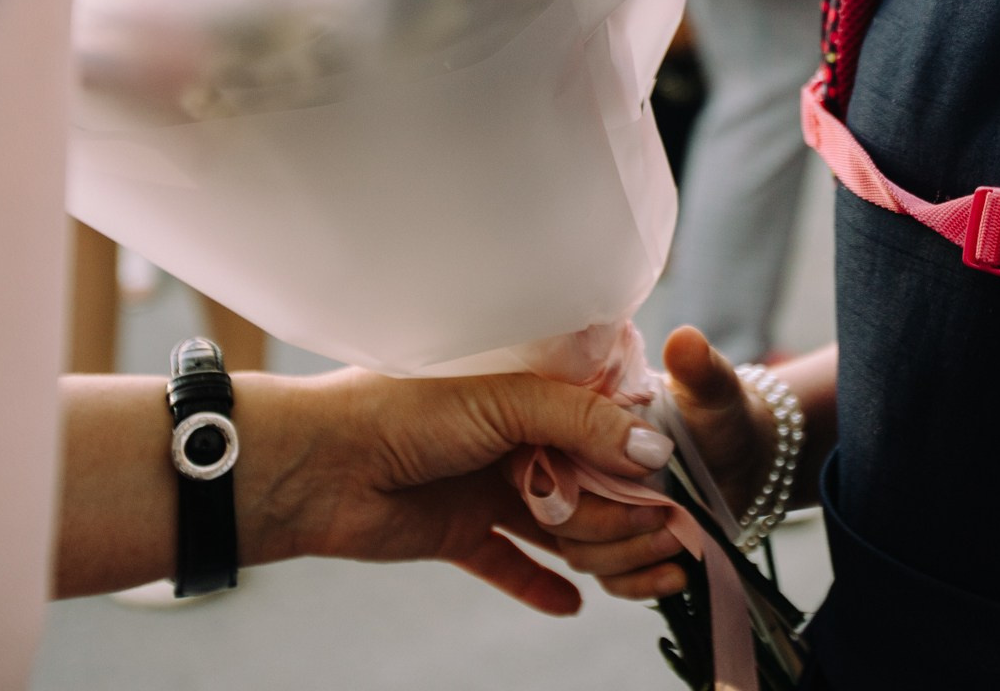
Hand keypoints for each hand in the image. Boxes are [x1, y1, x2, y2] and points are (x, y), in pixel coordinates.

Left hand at [236, 367, 675, 614]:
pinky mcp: (460, 535)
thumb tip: (655, 452)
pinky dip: (538, 586)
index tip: (682, 497)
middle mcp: (517, 441)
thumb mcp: (504, 400)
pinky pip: (509, 565)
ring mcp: (490, 489)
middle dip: (629, 520)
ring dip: (601, 555)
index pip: (609, 432)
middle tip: (664, 546)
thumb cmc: (404, 409)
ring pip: (562, 530)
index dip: (645, 465)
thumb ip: (582, 424)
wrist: (316, 464)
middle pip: (595, 489)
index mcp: (531, 395)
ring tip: (637, 579)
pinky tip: (570, 605)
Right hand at [550, 327, 772, 600]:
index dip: (588, 477)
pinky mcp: (606, 545)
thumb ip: (698, 368)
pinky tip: (672, 577)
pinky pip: (604, 575)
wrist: (744, 456)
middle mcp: (569, 465)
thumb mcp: (712, 390)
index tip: (642, 480)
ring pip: (579, 550)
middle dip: (613, 523)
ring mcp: (585, 508)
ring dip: (629, 556)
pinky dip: (637, 582)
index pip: (553, 457)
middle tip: (665, 516)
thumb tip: (686, 341)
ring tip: (677, 545)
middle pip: (560, 514)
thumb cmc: (718, 413)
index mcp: (577, 420)